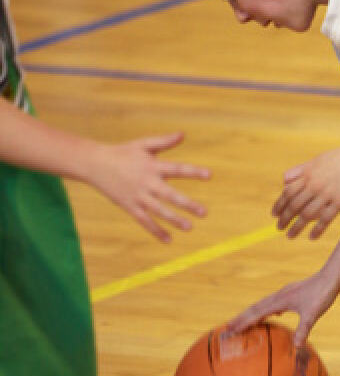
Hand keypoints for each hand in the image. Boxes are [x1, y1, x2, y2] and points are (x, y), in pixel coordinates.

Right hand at [89, 132, 209, 241]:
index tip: (209, 175)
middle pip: (170, 195)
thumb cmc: (122, 153)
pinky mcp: (130, 206)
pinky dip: (156, 231)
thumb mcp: (143, 145)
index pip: (177, 169)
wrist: (94, 164)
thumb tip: (183, 134)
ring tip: (190, 227)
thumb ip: (164, 142)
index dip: (193, 172)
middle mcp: (147, 182)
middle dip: (187, 204)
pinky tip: (169, 240)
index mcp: (152, 166)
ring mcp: (138, 196)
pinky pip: (144, 221)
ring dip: (174, 220)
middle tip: (204, 213)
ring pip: (158, 211)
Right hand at [223, 272, 336, 351]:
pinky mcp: (293, 293)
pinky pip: (274, 303)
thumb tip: (297, 346)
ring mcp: (286, 294)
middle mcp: (279, 296)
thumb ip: (303, 329)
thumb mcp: (313, 314)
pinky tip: (275, 313)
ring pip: (264, 304)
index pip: (256, 313)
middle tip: (228, 328)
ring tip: (245, 321)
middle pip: (255, 308)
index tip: (230, 330)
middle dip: (242, 318)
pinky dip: (268, 310)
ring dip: (253, 313)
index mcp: (280, 301)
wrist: (332, 277)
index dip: (243, 322)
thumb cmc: (322, 294)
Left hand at [273, 140, 339, 239]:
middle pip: (295, 205)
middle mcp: (315, 185)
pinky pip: (326, 218)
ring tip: (290, 236)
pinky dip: (317, 229)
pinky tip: (311, 237)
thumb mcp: (317, 160)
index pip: (288, 192)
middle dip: (285, 218)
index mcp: (308, 174)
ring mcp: (327, 193)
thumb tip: (284, 180)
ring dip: (297, 227)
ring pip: (307, 214)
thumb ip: (300, 170)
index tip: (274, 214)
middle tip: (279, 228)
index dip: (280, 204)